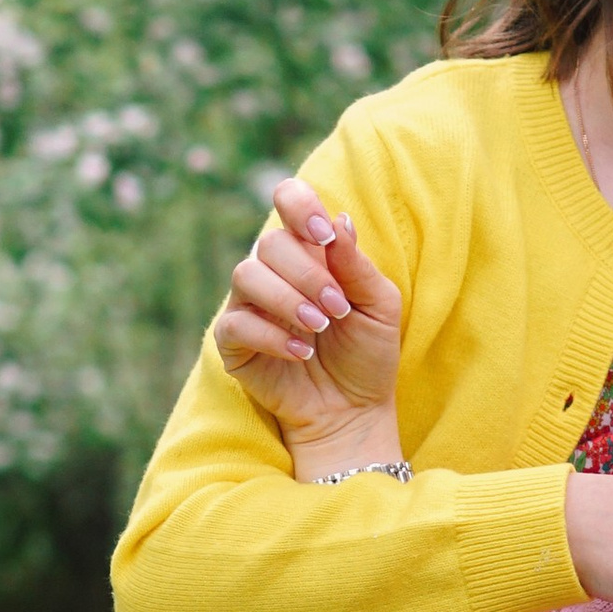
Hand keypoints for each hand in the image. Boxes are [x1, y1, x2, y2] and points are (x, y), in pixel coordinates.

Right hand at [214, 181, 404, 452]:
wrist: (354, 411)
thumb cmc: (367, 354)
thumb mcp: (379, 306)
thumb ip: (357, 265)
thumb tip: (339, 220)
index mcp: (309, 251)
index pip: (287, 200)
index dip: (300, 206)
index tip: (325, 235)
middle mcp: (274, 271)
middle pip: (268, 243)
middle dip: (307, 274)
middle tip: (337, 309)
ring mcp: (249, 305)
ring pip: (245, 275)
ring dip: (287, 300)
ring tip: (319, 327)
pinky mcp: (233, 343)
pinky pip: (235, 324)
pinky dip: (271, 336)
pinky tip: (302, 353)